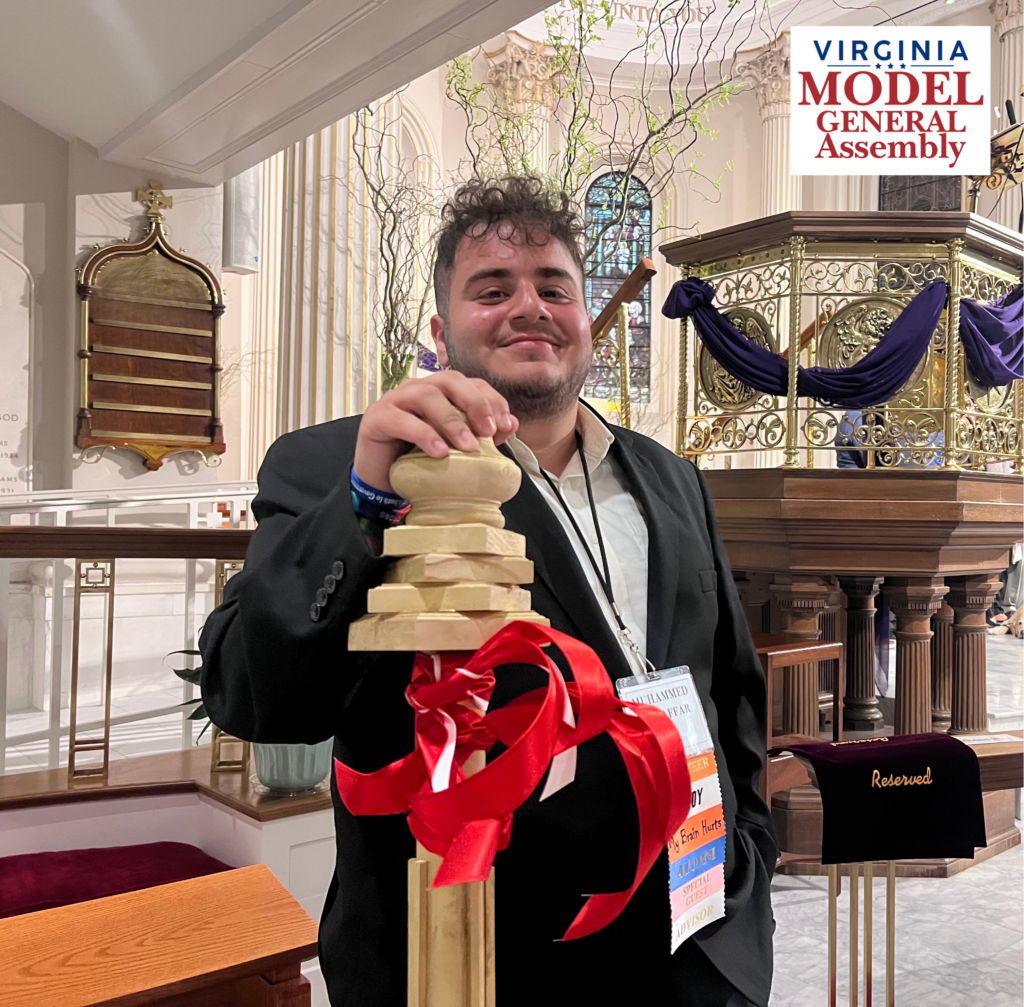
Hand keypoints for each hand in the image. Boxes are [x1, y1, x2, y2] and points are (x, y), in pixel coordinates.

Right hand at [353, 371, 518, 491]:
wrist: (381, 479)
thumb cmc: (419, 459)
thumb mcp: (456, 449)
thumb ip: (482, 435)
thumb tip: (512, 424)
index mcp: (440, 391)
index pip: (471, 383)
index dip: (491, 400)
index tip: (505, 425)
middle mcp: (419, 388)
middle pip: (450, 380)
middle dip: (475, 403)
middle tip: (489, 431)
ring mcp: (395, 400)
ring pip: (426, 395)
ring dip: (451, 420)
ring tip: (468, 446)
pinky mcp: (376, 418)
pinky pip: (402, 420)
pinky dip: (424, 435)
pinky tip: (440, 453)